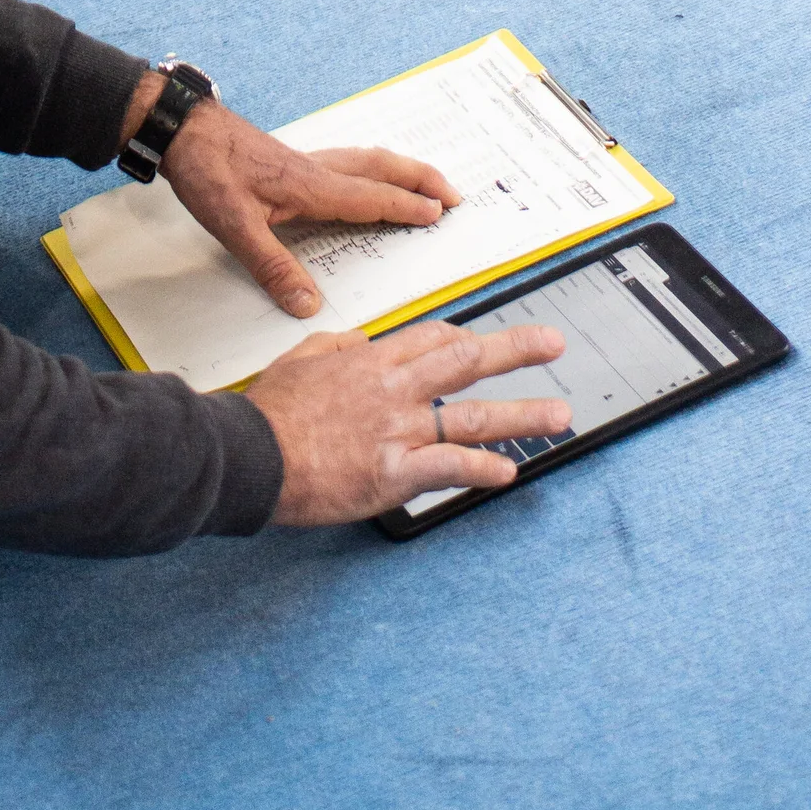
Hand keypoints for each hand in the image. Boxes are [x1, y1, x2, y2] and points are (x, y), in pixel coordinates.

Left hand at [154, 96, 458, 318]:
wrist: (180, 129)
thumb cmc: (206, 170)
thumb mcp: (234, 227)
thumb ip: (273, 267)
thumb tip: (309, 306)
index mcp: (311, 186)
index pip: (370, 198)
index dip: (406, 207)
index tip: (440, 213)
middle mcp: (314, 170)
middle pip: (379, 168)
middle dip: (419, 179)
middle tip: (453, 193)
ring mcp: (302, 161)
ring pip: (364, 160)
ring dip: (398, 170)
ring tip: (421, 182)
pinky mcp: (288, 160)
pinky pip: (345, 162)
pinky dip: (370, 168)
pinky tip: (362, 179)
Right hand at [246, 319, 571, 524]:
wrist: (252, 454)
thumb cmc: (268, 412)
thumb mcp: (300, 358)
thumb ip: (336, 346)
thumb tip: (360, 341)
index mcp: (370, 358)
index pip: (433, 337)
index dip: (465, 338)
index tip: (484, 341)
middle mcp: (394, 388)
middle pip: (466, 361)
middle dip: (516, 349)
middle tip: (552, 343)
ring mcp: (399, 430)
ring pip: (473, 415)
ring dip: (522, 414)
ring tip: (558, 413)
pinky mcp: (396, 472)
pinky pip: (451, 467)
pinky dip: (483, 469)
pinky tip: (508, 472)